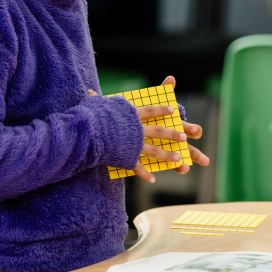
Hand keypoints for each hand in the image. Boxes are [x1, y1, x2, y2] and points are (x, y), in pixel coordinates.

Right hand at [88, 75, 209, 183]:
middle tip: (184, 137)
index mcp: (131, 115)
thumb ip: (96, 100)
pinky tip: (153, 179)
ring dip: (167, 155)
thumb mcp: (95, 105)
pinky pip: (138, 167)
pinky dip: (145, 174)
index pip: (150, 111)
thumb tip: (89, 92)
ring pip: (155, 151)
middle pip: (159, 131)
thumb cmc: (90, 117)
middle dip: (172, 134)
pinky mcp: (128, 158)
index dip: (162, 110)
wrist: (88, 134)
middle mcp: (136, 130)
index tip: (172, 110)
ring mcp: (134, 145)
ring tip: (178, 159)